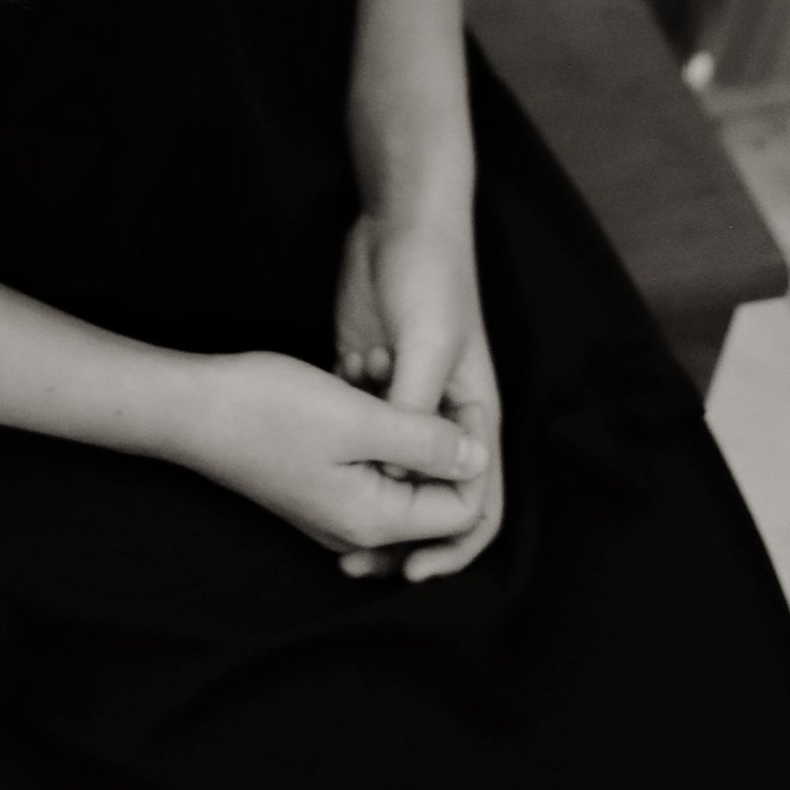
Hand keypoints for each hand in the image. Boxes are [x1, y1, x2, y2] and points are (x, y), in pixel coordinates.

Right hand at [174, 348, 490, 563]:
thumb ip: (425, 442)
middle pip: (435, 493)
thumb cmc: (267, 408)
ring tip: (371, 370)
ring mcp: (337, 511)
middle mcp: (359, 529)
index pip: (464, 509)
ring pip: (403, 471)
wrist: (190, 407)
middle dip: (433, 432)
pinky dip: (375, 426)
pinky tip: (352, 382)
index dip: (471, 451)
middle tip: (403, 376)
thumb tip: (478, 459)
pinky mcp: (320, 487)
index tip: (456, 393)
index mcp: (375, 520)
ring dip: (402, 422)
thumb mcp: (357, 418)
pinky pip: (374, 465)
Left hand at [333, 210, 504, 582]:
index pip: (477, 499)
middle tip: (352, 562)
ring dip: (364, 484)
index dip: (451, 544)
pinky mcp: (369, 377)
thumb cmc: (429, 275)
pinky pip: (358, 432)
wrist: (402, 218)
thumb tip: (397, 479)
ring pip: (389, 467)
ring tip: (323, 506)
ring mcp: (403, 397)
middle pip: (430, 496)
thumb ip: (414, 411)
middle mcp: (442, 414)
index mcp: (474, 413)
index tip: (409, 571)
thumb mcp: (425, 343)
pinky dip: (340, 440)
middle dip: (398, 532)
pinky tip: (312, 435)